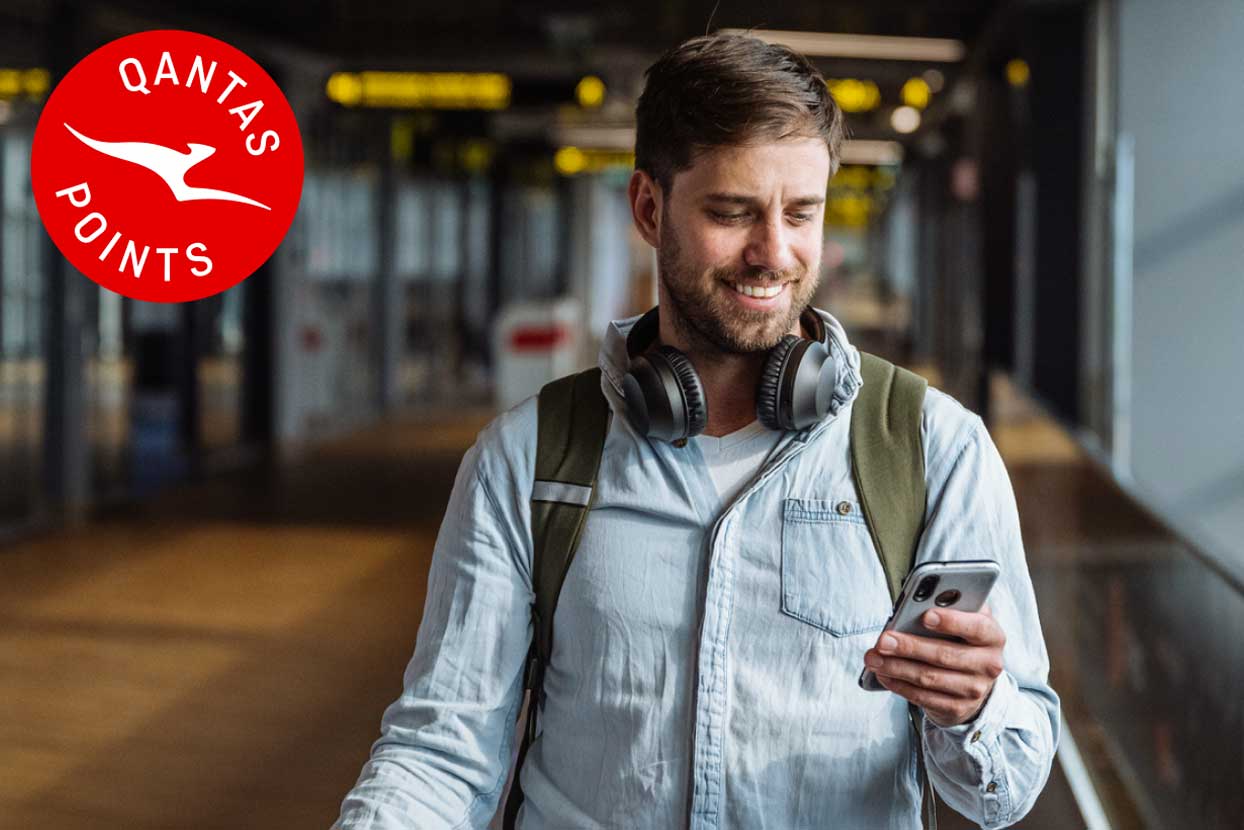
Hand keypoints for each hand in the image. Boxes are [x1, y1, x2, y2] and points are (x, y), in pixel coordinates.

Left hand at [863, 605, 1005, 727]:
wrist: (974, 681)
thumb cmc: (962, 639)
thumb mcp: (964, 619)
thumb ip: (951, 606)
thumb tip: (921, 598)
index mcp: (992, 636)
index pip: (976, 627)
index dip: (952, 621)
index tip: (925, 615)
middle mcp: (989, 664)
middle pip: (945, 655)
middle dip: (910, 646)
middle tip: (883, 640)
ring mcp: (974, 690)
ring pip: (930, 678)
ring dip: (897, 667)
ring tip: (873, 657)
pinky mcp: (957, 708)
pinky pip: (923, 697)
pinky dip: (899, 685)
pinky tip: (883, 674)